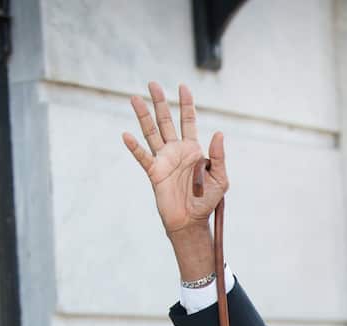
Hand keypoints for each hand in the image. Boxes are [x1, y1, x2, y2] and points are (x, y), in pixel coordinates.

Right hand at [123, 81, 227, 240]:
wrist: (191, 221)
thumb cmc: (206, 200)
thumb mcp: (220, 178)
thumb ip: (219, 156)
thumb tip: (219, 133)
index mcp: (193, 149)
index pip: (188, 120)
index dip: (186, 104)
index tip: (183, 86)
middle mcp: (176, 150)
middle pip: (166, 121)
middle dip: (160, 102)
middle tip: (153, 83)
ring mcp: (164, 160)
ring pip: (151, 133)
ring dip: (143, 116)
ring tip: (135, 98)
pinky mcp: (154, 172)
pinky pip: (142, 157)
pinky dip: (134, 147)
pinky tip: (126, 135)